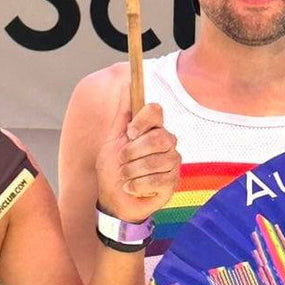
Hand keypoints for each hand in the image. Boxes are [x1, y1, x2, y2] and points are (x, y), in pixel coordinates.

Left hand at [95, 94, 179, 224]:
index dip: (142, 120)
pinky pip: (158, 180)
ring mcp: (172, 163)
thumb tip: (126, 85)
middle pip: (160, 136)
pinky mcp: (172, 183)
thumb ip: (122, 115)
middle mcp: (166, 143)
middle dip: (134, 151)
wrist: (113, 199)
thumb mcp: (112, 140)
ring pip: (158, 160)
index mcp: (152, 129)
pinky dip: (137, 185)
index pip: (156, 110)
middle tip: (122, 160)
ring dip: (133, 170)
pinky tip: (130, 188)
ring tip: (124, 176)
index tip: (129, 132)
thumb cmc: (113, 169)